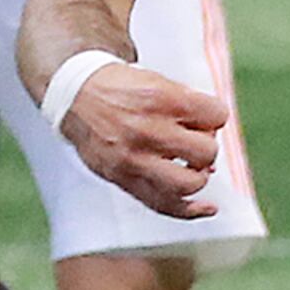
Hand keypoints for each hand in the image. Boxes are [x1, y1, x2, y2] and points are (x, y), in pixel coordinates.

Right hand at [61, 62, 233, 219]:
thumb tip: (212, 132)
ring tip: (191, 166)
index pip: (215, 116)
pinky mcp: (123, 178)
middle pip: (206, 151)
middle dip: (206, 146)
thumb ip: (187, 103)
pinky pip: (163, 203)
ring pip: (188, 183)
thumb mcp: (155, 79)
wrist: (74, 96)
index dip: (215, 117)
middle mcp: (148, 129)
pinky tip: (206, 207)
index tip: (207, 118)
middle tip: (194, 141)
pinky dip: (190, 210)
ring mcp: (135, 158)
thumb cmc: (118, 88)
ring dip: (198, 175)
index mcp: (160, 98)